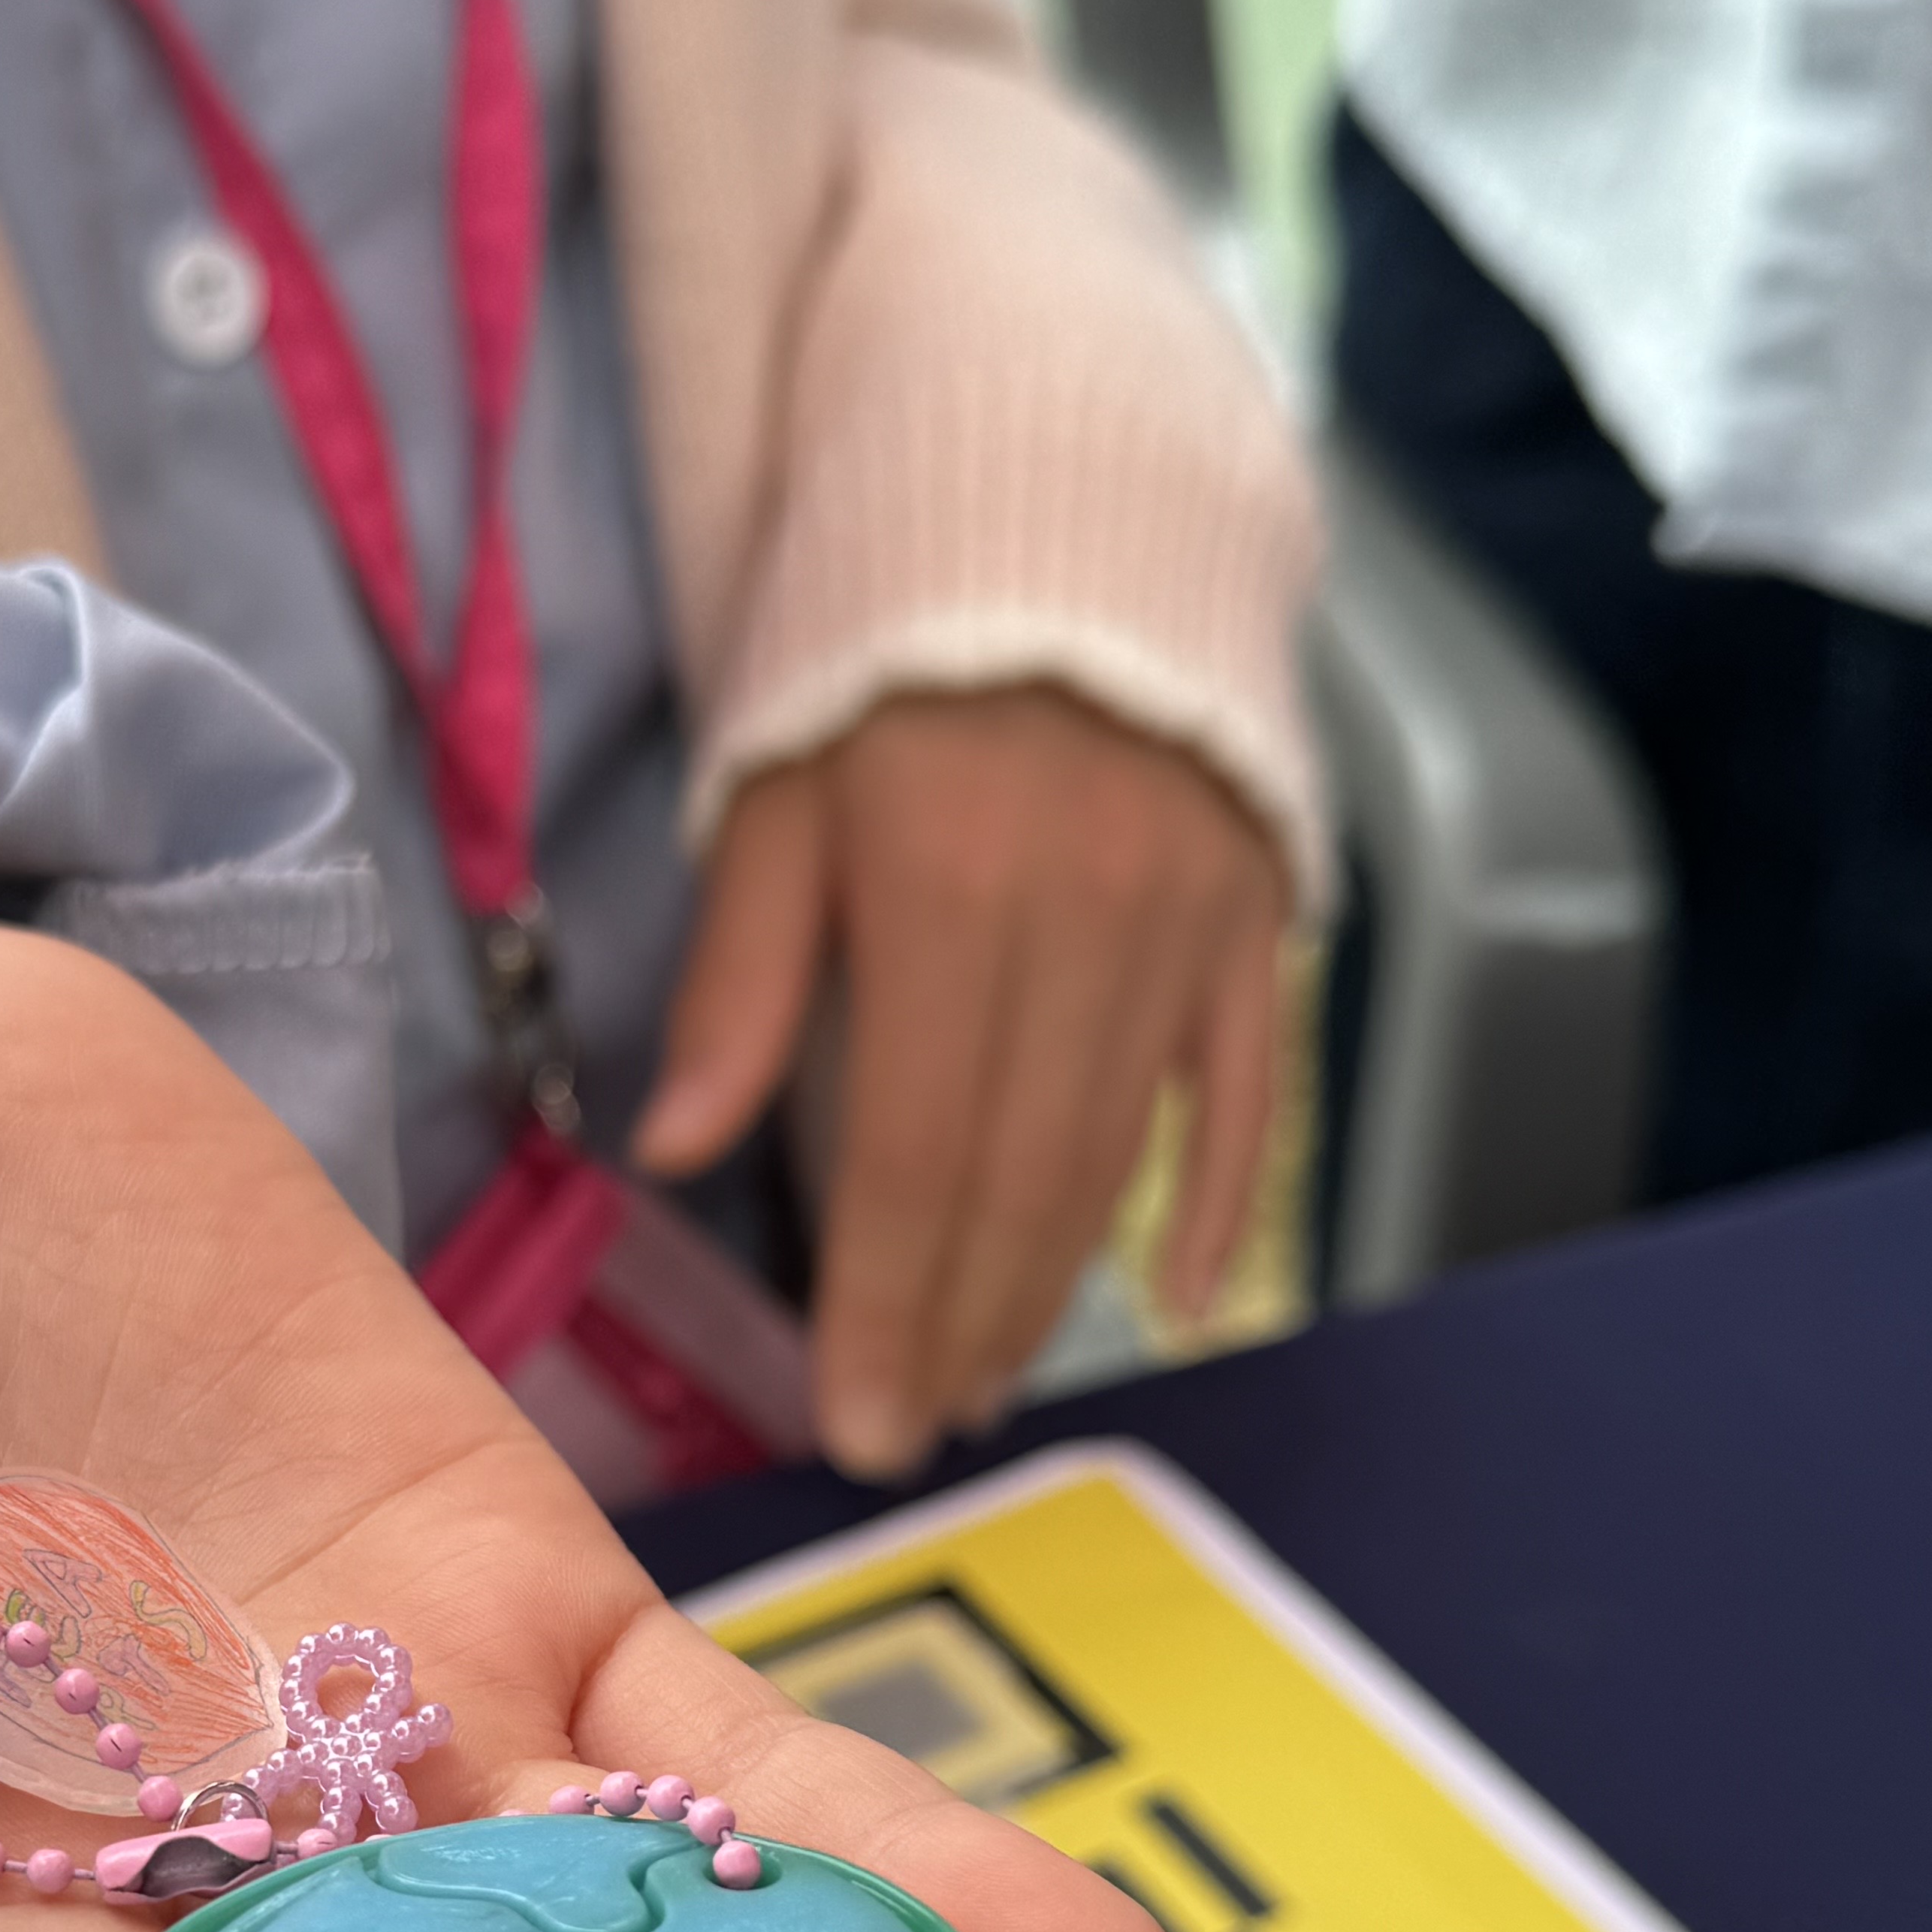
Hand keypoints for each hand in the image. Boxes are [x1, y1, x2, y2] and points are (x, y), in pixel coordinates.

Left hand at [633, 685, 1291, 1482]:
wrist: (1055, 500)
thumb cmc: (879, 648)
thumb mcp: (776, 788)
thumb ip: (740, 975)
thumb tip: (674, 1147)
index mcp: (945, 887)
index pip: (914, 1152)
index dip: (885, 1302)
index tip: (855, 1415)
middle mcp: (1083, 912)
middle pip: (1019, 1176)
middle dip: (960, 1324)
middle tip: (911, 1431)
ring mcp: (1187, 914)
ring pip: (1117, 1149)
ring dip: (1050, 1283)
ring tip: (986, 1374)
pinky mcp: (1256, 905)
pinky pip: (1245, 1084)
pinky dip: (1214, 1199)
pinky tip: (1168, 1299)